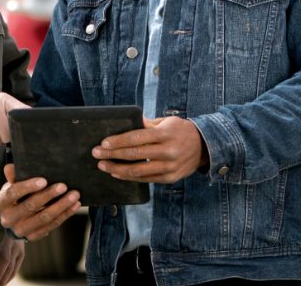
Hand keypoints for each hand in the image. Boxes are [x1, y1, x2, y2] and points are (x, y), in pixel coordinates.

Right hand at [0, 164, 80, 240]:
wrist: (15, 219)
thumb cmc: (15, 197)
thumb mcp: (11, 185)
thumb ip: (13, 177)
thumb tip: (11, 167)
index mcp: (0, 203)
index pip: (13, 193)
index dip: (27, 186)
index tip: (44, 180)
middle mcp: (8, 219)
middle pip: (30, 206)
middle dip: (48, 195)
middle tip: (63, 186)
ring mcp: (21, 230)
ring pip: (44, 218)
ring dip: (61, 206)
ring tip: (74, 195)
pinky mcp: (33, 236)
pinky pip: (52, 225)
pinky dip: (65, 214)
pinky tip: (75, 205)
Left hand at [0, 234, 23, 285]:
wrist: (13, 214)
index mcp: (6, 238)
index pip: (4, 259)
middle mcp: (14, 244)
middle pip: (9, 267)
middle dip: (0, 279)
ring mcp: (19, 248)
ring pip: (13, 269)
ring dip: (4, 280)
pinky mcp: (21, 252)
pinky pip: (16, 267)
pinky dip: (9, 276)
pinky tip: (3, 281)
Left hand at [92, 116, 206, 182]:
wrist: (205, 146)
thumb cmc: (180, 130)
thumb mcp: (166, 122)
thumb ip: (146, 124)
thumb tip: (127, 121)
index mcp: (165, 134)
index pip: (137, 138)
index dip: (118, 141)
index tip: (103, 143)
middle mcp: (168, 151)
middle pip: (134, 155)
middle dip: (112, 154)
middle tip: (96, 154)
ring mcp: (169, 167)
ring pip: (138, 171)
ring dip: (117, 169)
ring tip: (103, 165)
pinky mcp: (170, 178)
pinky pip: (145, 179)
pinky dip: (129, 177)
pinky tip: (117, 173)